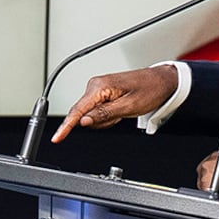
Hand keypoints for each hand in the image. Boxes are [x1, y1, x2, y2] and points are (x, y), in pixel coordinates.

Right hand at [52, 66, 180, 142]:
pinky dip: (108, 115)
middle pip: (83, 114)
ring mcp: (98, 89)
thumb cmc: (150, 90)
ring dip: (105, 119)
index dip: (66, 127)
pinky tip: (119, 109)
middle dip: (99, 121)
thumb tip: (83, 121)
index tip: (57, 138)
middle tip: (118, 117)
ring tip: (122, 111)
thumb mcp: (128, 107)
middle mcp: (95, 86)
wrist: (161, 81)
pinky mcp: (102, 92)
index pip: (77, 111)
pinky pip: (97, 110)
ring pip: (91, 115)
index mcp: (100, 87)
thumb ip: (103, 115)